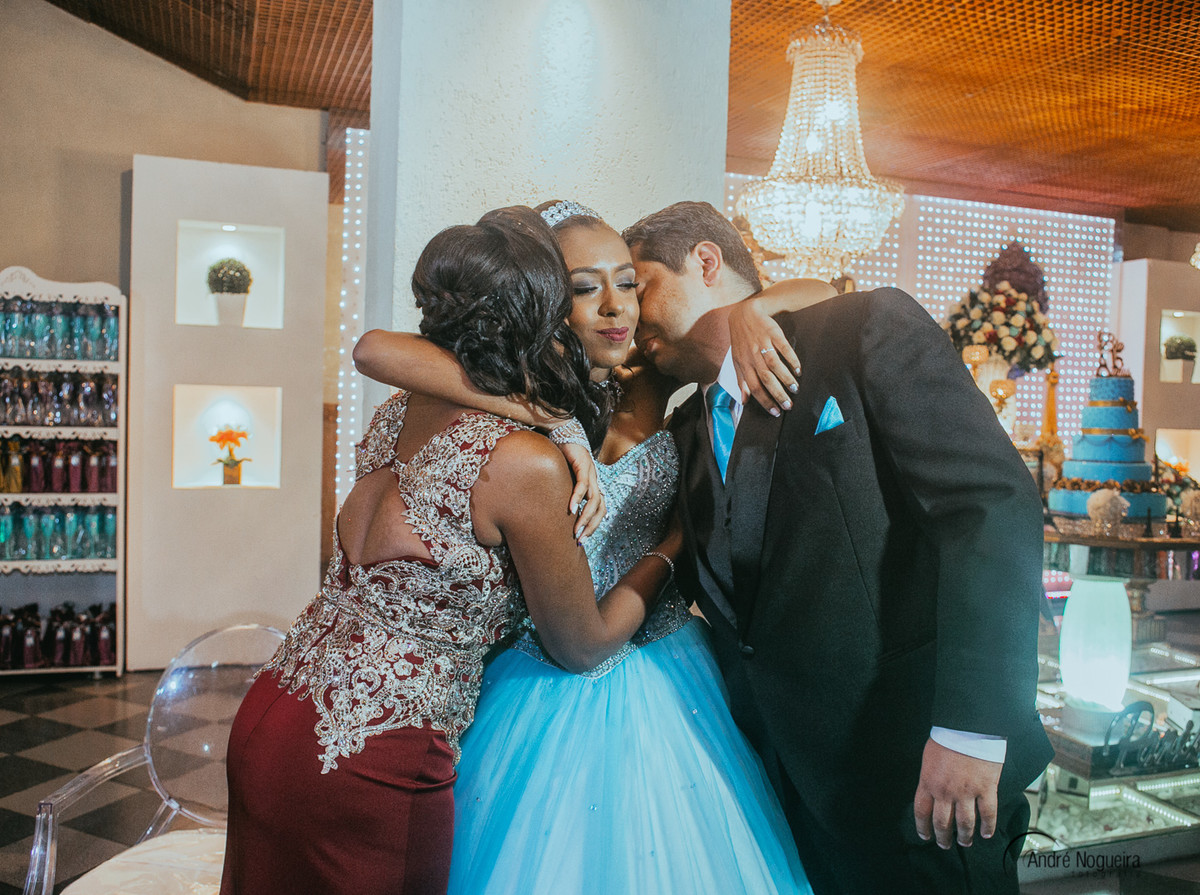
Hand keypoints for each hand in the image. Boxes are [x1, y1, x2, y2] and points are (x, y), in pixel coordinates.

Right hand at [556, 442, 605, 540]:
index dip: (593, 525)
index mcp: (592, 485)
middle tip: (580, 540)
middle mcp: (595, 481)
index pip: (599, 510)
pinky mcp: (583, 465)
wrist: (563, 433)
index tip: (581, 538)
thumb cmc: (560, 457)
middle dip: (592, 526)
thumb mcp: (562, 479)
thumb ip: (562, 492)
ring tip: (576, 529)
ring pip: (595, 500)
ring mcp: (591, 473)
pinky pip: (583, 485)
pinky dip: (577, 498)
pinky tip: (570, 509)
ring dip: (586, 517)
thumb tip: (551, 510)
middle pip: (601, 509)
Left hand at [729, 297, 800, 415]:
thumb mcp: (737, 360)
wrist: (745, 314)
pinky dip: (791, 359)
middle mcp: (752, 355)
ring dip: (786, 378)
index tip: (775, 412)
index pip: (754, 387)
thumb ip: (741, 381)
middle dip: (778, 393)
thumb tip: (743, 401)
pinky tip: (798, 369)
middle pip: (766, 378)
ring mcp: (763, 344)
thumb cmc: (741, 340)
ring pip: (775, 364)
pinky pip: (783, 348)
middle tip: (789, 405)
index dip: (764, 401)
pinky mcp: (773, 333)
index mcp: (744, 364)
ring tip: (795, 389)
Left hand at [913, 738, 1002, 848]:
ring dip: (964, 836)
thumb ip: (930, 777)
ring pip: (965, 824)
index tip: (925, 836)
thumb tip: (931, 791)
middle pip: (942, 822)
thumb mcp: (929, 758)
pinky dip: (988, 826)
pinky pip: (988, 814)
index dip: (922, 827)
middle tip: (945, 844)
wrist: (968, 727)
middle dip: (943, 837)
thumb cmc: (947, 738)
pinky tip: (986, 833)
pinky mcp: (986, 789)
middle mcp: (945, 791)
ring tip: (965, 842)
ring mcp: (966, 792)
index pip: (921, 811)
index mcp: (928, 782)